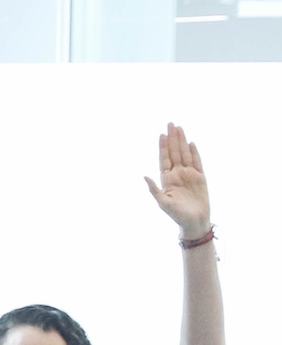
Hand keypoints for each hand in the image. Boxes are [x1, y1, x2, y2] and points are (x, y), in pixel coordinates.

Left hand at [145, 123, 211, 240]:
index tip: (161, 134)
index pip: (164, 159)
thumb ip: (154, 190)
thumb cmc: (177, 215)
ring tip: (180, 128)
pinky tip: (191, 143)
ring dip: (182, 141)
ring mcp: (189, 175)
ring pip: (185, 154)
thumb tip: (144, 177)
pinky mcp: (200, 177)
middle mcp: (177, 174)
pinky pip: (198, 162)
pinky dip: (194, 153)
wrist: (194, 222)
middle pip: (175, 152)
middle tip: (170, 123)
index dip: (163, 147)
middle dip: (173, 138)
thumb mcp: (163, 203)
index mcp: (167, 179)